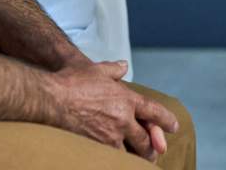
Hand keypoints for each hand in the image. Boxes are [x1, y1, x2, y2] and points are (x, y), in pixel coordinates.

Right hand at [50, 60, 179, 160]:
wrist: (52, 98)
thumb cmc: (71, 81)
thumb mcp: (96, 69)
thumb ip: (113, 69)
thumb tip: (123, 66)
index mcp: (126, 99)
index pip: (153, 111)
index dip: (165, 120)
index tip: (173, 127)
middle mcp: (122, 119)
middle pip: (144, 140)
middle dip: (151, 147)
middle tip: (154, 153)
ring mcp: (109, 136)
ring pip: (130, 154)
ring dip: (135, 158)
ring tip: (137, 160)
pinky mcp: (96, 148)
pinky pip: (113, 159)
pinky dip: (118, 161)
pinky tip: (116, 161)